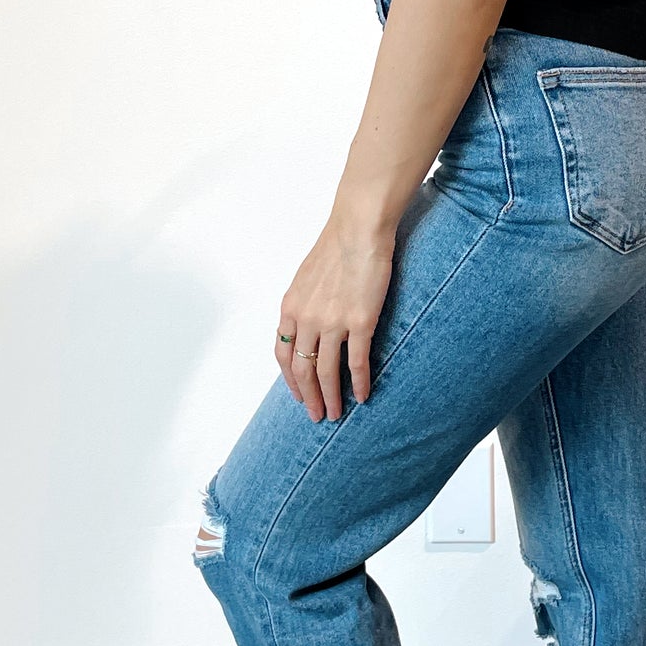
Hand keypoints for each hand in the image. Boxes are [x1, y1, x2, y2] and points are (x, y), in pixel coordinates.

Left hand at [276, 211, 394, 421]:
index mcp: (291, 307)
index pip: (282, 354)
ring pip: (327, 372)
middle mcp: (307, 319)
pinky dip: (359, 383)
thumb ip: (304, 303)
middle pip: (302, 369)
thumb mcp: (307, 277)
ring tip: (336, 414)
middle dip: (308, 397)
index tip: (296, 394)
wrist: (358, 229)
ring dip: (331, 397)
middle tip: (315, 416)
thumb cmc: (336, 246)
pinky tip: (363, 396)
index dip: (289, 379)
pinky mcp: (360, 321)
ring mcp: (332, 322)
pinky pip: (357, 362)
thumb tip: (306, 324)